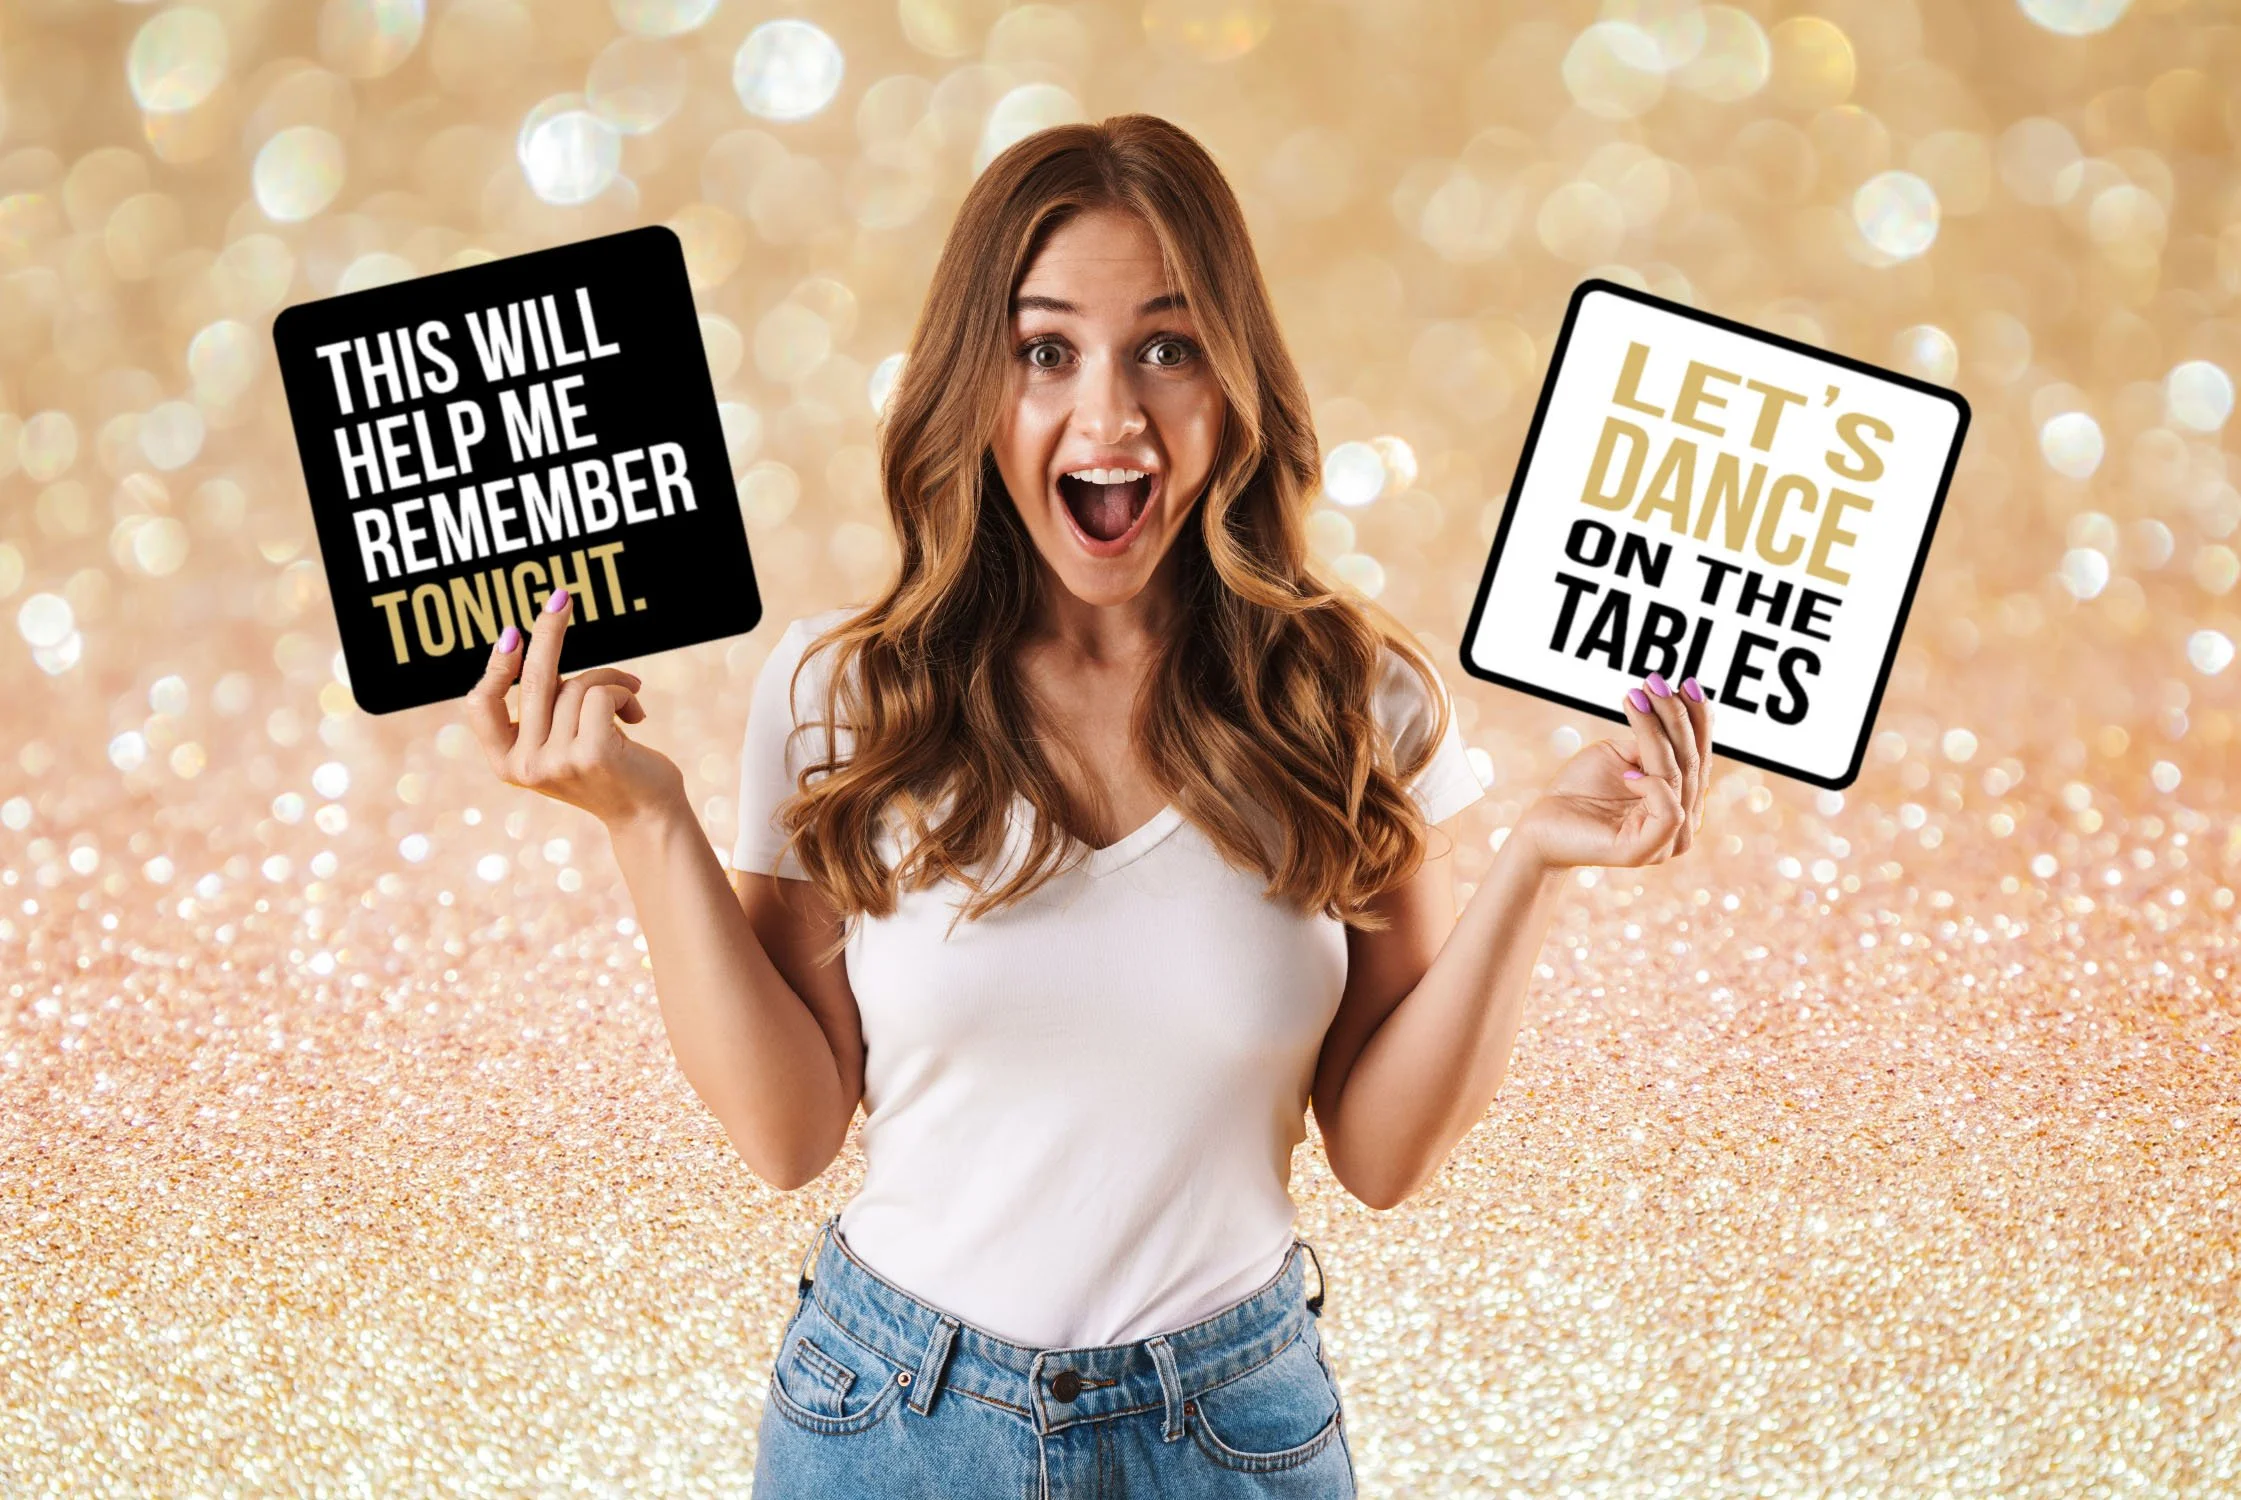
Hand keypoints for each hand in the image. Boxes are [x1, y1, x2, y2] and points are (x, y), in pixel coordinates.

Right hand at [462, 587, 686, 828]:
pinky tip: (637, 716)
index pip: (479, 705)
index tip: (511, 634)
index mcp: (506, 763)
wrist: (648, 813)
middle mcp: (525, 766)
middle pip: (532, 680)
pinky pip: (601, 692)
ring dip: (611, 680)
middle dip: (548, 632)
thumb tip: (530, 644)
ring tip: (630, 699)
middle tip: (561, 596)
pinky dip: (625, 692)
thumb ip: (543, 708)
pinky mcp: (592, 754)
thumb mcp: (561, 740)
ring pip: (577, 685)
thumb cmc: (607, 766)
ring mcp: (557, 762)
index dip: (494, 667)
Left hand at [1515, 672, 1712, 871]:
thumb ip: (1652, 744)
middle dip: (1676, 716)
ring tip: (1636, 700)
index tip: (1686, 682)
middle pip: (1692, 761)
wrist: (1542, 824)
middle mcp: (1683, 821)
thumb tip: (1674, 718)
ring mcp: (1667, 840)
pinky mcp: (1645, 851)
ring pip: (1677, 777)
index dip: (1697, 718)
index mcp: (1682, 799)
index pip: (1699, 754)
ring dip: (1657, 733)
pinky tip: (1626, 771)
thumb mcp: (1620, 755)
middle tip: (1655, 682)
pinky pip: (1669, 811)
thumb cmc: (1580, 789)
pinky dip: (1651, 784)